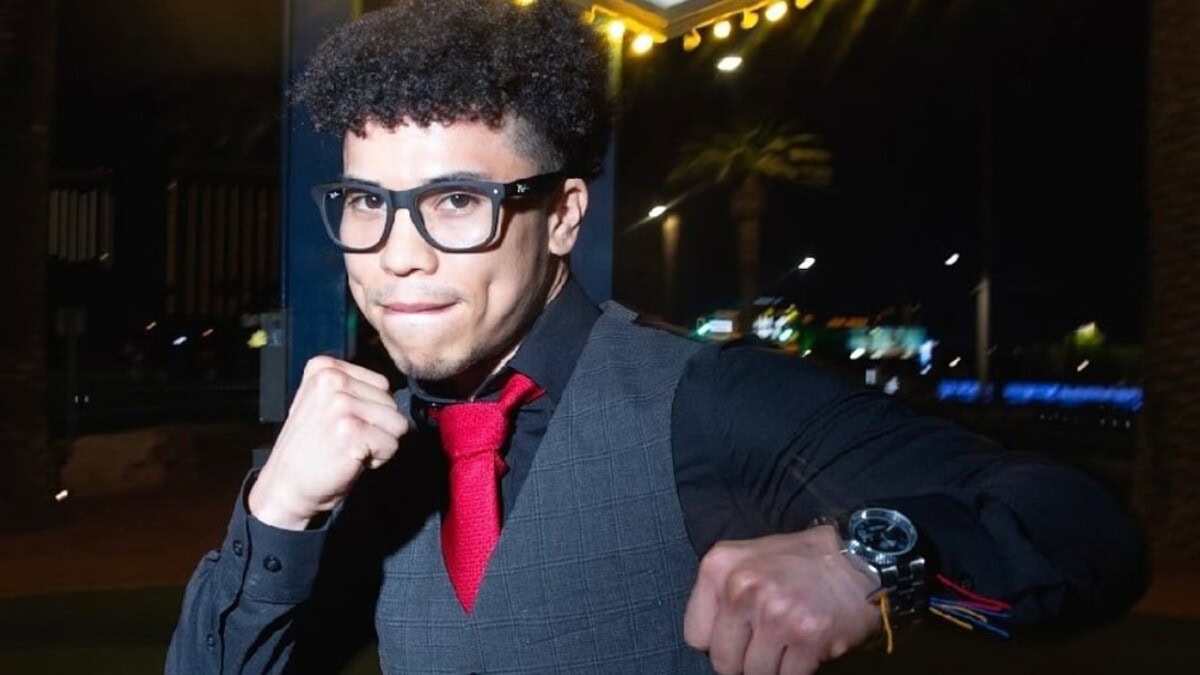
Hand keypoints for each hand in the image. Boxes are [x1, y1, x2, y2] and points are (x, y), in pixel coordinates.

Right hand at [248, 355, 407, 529]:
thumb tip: (392, 393)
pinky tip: (351, 460)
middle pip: (391, 402)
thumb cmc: (310, 449)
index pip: (381, 383)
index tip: (342, 424)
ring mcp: (341, 404)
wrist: (286, 485)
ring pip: (397, 423)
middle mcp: (332, 379)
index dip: (371, 409)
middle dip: (377, 426)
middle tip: (346, 440)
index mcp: (324, 368)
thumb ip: (351, 388)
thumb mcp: (322, 402)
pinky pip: (392, 444)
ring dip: (379, 442)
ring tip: (349, 448)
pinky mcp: (352, 430)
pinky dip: (378, 459)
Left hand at [684, 526, 880, 674]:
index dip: (718, 640)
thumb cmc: (798, 562)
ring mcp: (774, 613)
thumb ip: (720, 594)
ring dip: (772, 666)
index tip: (738, 633)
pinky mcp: (807, 636)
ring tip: (788, 642)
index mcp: (719, 567)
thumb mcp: (746, 558)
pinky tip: (806, 647)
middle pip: (722, 661)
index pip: (694, 635)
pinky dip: (797, 670)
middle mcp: (741, 588)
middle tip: (766, 643)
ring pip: (754, 674)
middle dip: (744, 659)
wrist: (857, 557)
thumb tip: (707, 642)